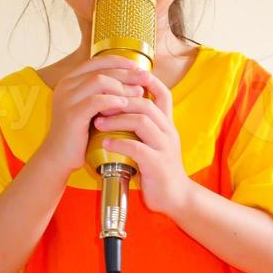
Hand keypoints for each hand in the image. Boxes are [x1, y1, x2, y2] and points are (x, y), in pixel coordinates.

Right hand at [38, 54, 146, 175]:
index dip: (120, 61)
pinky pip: (95, 101)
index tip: (138, 67)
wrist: (60, 156)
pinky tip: (125, 105)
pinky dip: (112, 101)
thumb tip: (135, 80)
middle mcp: (66, 85)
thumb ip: (105, 91)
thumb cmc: (81, 132)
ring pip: (99, 81)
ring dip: (122, 87)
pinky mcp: (71, 115)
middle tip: (146, 77)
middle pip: (101, 70)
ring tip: (138, 93)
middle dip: (127, 73)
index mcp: (71, 79)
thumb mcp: (92, 106)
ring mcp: (67, 99)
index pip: (97, 61)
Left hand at [92, 68, 190, 216]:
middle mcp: (168, 131)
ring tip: (98, 123)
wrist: (175, 197)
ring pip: (142, 121)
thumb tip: (120, 109)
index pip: (163, 94)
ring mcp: (164, 147)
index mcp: (167, 124)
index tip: (124, 75)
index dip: (147, 81)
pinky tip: (105, 143)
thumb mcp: (155, 142)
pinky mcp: (157, 164)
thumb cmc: (159, 168)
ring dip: (117, 119)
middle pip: (146, 104)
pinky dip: (119, 143)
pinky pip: (137, 148)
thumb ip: (143, 126)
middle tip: (99, 103)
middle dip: (120, 100)